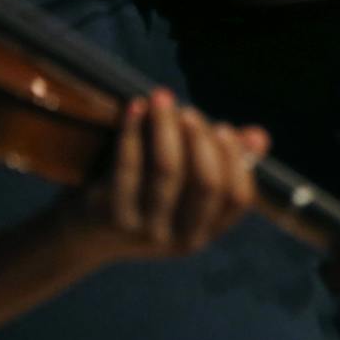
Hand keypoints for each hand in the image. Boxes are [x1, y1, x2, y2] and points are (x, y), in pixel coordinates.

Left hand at [73, 90, 267, 259]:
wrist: (79, 238)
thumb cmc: (139, 202)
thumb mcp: (181, 190)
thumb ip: (221, 163)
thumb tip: (259, 137)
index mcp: (204, 235)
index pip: (237, 199)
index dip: (236, 160)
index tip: (222, 128)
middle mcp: (180, 240)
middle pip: (206, 183)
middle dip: (201, 139)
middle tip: (189, 111)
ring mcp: (145, 231)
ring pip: (167, 171)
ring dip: (167, 126)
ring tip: (162, 98)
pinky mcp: (112, 217)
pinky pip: (128, 166)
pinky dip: (134, 131)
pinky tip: (135, 106)